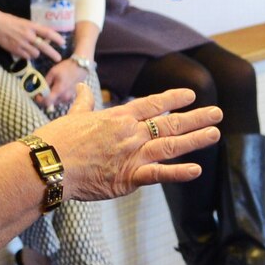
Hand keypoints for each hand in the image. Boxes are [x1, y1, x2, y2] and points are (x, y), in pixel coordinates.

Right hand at [0, 10, 65, 63]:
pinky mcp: (15, 50)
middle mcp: (28, 35)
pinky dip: (27, 55)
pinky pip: (26, 57)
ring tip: (32, 49)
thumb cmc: (11, 21)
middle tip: (58, 59)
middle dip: (52, 54)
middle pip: (44, 47)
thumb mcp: (25, 22)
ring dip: (36, 53)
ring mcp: (22, 43)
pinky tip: (24, 51)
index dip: (56, 38)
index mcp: (31, 26)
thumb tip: (45, 37)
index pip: (47, 32)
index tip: (63, 43)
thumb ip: (35, 30)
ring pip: (35, 53)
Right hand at [37, 86, 222, 199]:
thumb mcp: (73, 115)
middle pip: (170, 123)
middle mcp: (131, 133)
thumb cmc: (56, 140)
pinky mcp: (129, 177)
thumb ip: (83, 102)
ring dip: (195, 139)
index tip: (191, 94)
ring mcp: (132, 155)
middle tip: (217, 113)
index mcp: (118, 117)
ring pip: (171, 145)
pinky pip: (159, 174)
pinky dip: (179, 172)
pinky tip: (197, 169)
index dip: (173, 99)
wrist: (48, 164)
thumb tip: (82, 87)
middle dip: (195, 118)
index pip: (152, 104)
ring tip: (215, 133)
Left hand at [38, 58, 90, 112]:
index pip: (47, 102)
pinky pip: (61, 100)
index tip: (37, 95)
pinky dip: (57, 97)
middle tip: (42, 91)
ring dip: (51, 98)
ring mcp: (69, 98)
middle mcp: (64, 97)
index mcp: (59, 91)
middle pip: (50, 104)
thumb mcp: (52, 72)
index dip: (40, 100)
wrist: (80, 67)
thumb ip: (45, 83)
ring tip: (50, 88)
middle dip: (45, 99)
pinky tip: (57, 89)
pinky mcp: (71, 98)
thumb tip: (40, 90)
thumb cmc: (66, 68)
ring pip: (56, 102)